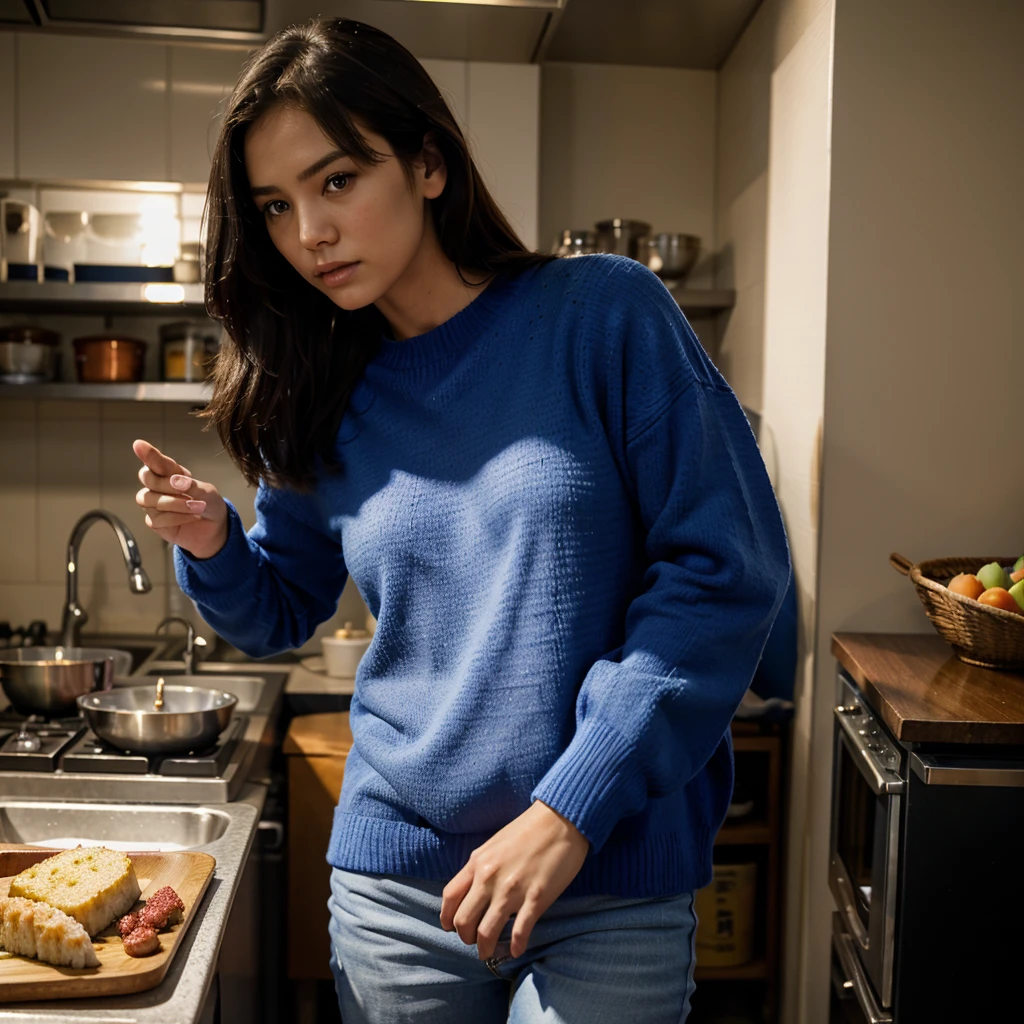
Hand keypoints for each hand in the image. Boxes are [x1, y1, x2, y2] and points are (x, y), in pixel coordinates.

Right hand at [133, 439, 228, 558]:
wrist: (216, 527)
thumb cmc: (209, 503)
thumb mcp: (206, 491)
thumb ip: (190, 484)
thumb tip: (174, 480)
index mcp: (169, 473)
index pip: (156, 462)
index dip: (148, 454)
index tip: (139, 444)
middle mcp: (157, 487)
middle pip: (147, 479)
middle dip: (166, 484)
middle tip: (187, 489)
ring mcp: (154, 505)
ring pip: (150, 500)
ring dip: (175, 503)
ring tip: (198, 506)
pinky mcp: (155, 522)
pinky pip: (158, 519)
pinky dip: (177, 518)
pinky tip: (193, 517)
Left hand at [440, 800, 589, 959]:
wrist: (561, 819)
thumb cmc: (528, 829)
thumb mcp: (494, 844)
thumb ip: (480, 866)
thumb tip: (472, 890)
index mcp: (477, 862)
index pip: (450, 898)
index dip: (447, 918)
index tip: (452, 927)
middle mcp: (489, 878)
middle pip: (463, 921)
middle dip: (466, 937)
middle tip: (474, 941)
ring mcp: (512, 890)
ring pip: (486, 932)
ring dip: (485, 949)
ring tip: (489, 952)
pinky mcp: (536, 899)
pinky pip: (519, 932)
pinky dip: (515, 947)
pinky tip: (516, 950)